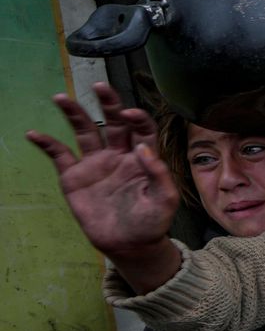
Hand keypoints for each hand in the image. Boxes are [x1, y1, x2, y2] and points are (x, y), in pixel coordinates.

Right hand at [26, 83, 180, 290]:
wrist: (129, 244)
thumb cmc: (152, 222)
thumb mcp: (164, 200)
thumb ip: (158, 174)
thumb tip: (143, 149)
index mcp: (143, 157)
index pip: (141, 129)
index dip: (137, 118)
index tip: (130, 113)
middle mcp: (119, 154)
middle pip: (113, 122)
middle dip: (108, 103)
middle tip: (99, 86)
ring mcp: (96, 163)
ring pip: (85, 131)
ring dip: (74, 114)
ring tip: (61, 97)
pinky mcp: (76, 176)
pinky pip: (60, 155)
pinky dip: (47, 144)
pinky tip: (34, 134)